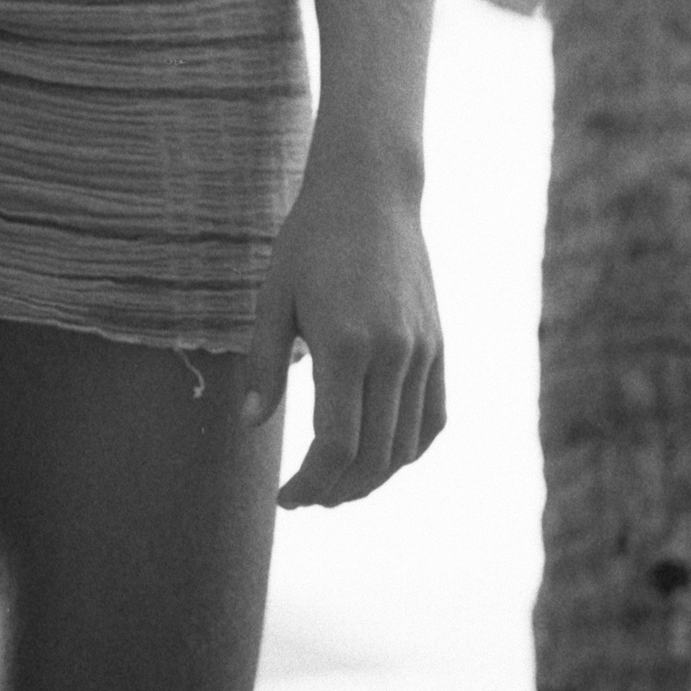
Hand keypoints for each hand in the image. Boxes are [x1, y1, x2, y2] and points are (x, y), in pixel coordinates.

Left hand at [240, 171, 444, 506]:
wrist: (371, 192)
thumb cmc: (311, 240)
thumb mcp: (274, 298)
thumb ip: (266, 365)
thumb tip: (252, 424)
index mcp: (346, 345)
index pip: (336, 446)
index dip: (310, 485)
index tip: (285, 498)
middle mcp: (393, 354)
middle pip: (373, 458)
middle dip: (336, 492)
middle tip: (305, 498)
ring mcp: (422, 351)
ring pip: (407, 446)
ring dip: (372, 479)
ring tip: (336, 485)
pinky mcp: (438, 344)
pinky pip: (433, 418)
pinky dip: (408, 450)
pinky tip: (380, 457)